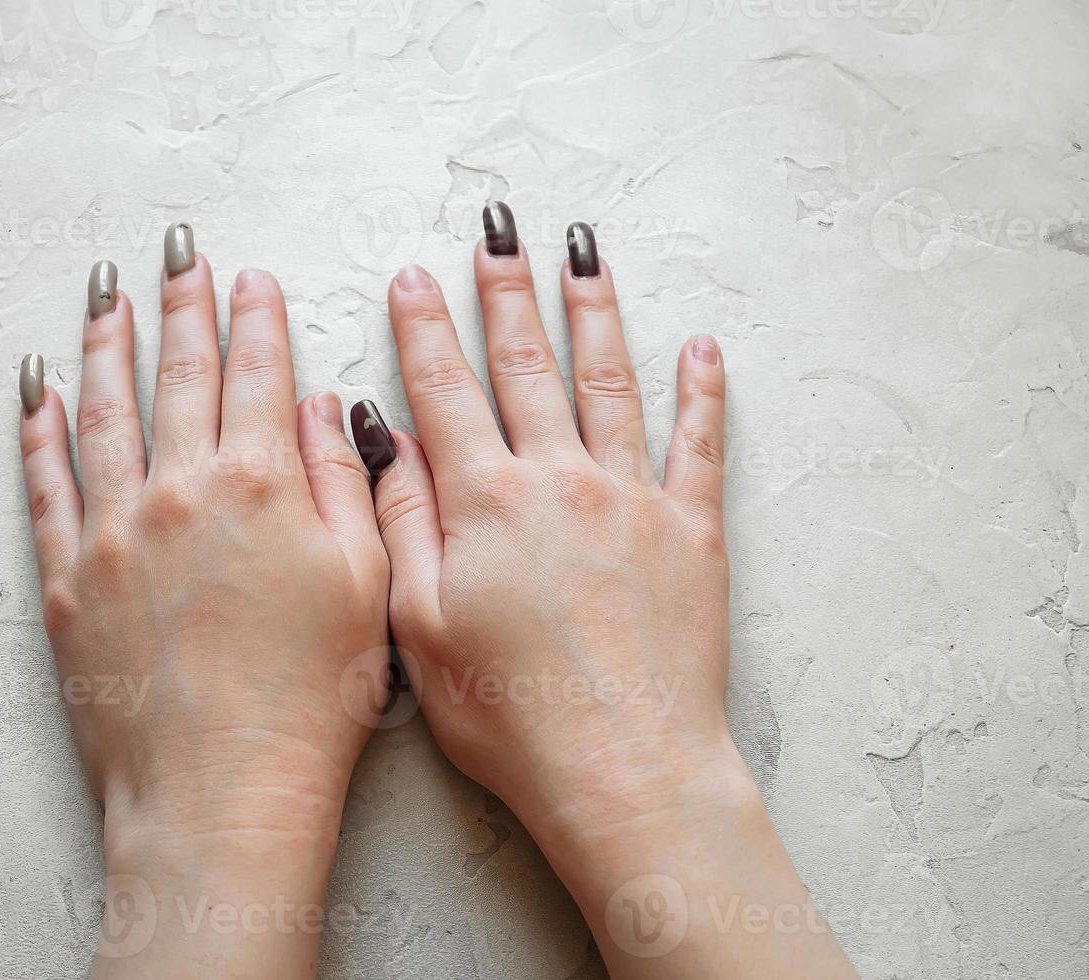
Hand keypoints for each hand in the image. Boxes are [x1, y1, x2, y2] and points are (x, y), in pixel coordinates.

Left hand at [18, 228, 387, 978]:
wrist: (222, 788)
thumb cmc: (312, 697)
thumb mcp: (364, 581)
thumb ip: (343, 482)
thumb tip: (323, 405)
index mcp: (262, 486)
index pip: (257, 375)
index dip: (257, 320)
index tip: (252, 278)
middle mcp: (180, 490)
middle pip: (178, 374)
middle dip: (181, 306)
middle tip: (178, 254)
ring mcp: (114, 531)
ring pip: (104, 411)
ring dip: (106, 344)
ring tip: (106, 294)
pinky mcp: (69, 580)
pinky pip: (46, 485)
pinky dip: (41, 431)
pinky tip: (40, 391)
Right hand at [357, 207, 855, 977]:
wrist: (623, 768)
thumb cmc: (508, 713)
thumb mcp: (417, 624)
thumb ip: (402, 520)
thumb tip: (386, 437)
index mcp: (487, 503)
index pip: (447, 392)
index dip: (426, 330)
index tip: (414, 277)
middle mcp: (561, 480)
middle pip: (528, 367)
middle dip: (509, 294)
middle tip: (500, 234)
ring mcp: (633, 499)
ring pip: (611, 383)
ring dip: (595, 314)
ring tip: (585, 256)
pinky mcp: (691, 532)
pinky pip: (699, 444)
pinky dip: (702, 393)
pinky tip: (702, 349)